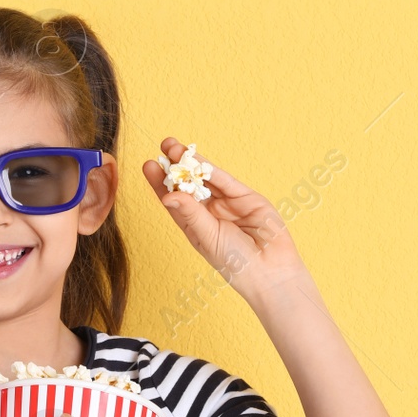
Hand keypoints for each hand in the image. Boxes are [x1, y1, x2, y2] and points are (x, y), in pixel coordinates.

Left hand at [143, 136, 308, 301]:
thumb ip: (190, 214)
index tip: (148, 165)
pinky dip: (213, 170)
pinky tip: (199, 160)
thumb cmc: (235, 263)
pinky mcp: (247, 198)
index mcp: (194, 225)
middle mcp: (210, 212)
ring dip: (192, 162)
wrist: (269, 271)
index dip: (161, 183)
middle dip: (176, 166)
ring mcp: (228, 203)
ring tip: (175, 146)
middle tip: (164, 146)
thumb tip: (167, 196)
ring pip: (207, 179)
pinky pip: (226, 182)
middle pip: (189, 184)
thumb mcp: (207, 237)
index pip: (174, 200)